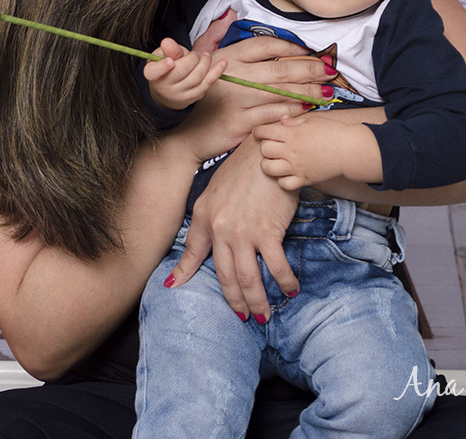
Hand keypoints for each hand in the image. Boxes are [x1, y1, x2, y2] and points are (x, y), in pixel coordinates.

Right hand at [144, 37, 227, 109]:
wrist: (169, 92)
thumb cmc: (166, 68)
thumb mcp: (162, 55)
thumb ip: (168, 49)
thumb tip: (168, 42)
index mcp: (153, 74)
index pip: (154, 72)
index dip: (162, 67)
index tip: (170, 61)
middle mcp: (165, 87)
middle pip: (182, 71)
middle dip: (193, 58)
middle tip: (195, 54)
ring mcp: (180, 95)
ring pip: (197, 77)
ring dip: (204, 62)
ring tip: (205, 56)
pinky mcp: (194, 97)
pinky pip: (207, 83)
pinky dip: (217, 72)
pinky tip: (223, 63)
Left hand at [164, 136, 299, 321]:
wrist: (266, 149)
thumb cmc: (245, 165)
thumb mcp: (217, 188)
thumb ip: (210, 212)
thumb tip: (211, 228)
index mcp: (204, 216)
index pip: (192, 251)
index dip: (184, 272)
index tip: (174, 287)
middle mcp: (220, 228)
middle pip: (225, 276)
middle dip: (234, 301)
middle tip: (242, 317)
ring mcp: (243, 232)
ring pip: (248, 278)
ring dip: (257, 301)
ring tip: (263, 314)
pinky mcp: (267, 231)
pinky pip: (275, 266)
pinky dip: (284, 281)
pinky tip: (291, 289)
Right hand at [173, 34, 334, 161]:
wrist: (192, 134)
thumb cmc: (205, 97)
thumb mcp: (203, 61)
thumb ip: (216, 35)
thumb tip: (231, 13)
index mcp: (227, 57)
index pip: (265, 45)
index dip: (291, 47)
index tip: (310, 51)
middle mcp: (232, 76)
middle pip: (279, 69)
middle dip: (309, 69)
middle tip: (329, 71)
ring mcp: (236, 99)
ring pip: (280, 92)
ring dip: (308, 91)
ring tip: (326, 91)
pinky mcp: (241, 121)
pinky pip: (274, 113)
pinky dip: (293, 110)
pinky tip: (308, 108)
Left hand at [254, 114, 374, 189]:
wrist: (350, 149)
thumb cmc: (333, 131)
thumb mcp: (313, 120)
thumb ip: (294, 121)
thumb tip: (281, 120)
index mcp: (292, 134)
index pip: (264, 131)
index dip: (259, 131)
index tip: (260, 132)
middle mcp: (291, 151)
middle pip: (264, 150)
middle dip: (264, 146)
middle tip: (271, 145)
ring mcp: (297, 167)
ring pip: (269, 168)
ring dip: (269, 164)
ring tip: (275, 161)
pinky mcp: (304, 179)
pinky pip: (284, 184)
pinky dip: (282, 180)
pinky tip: (286, 174)